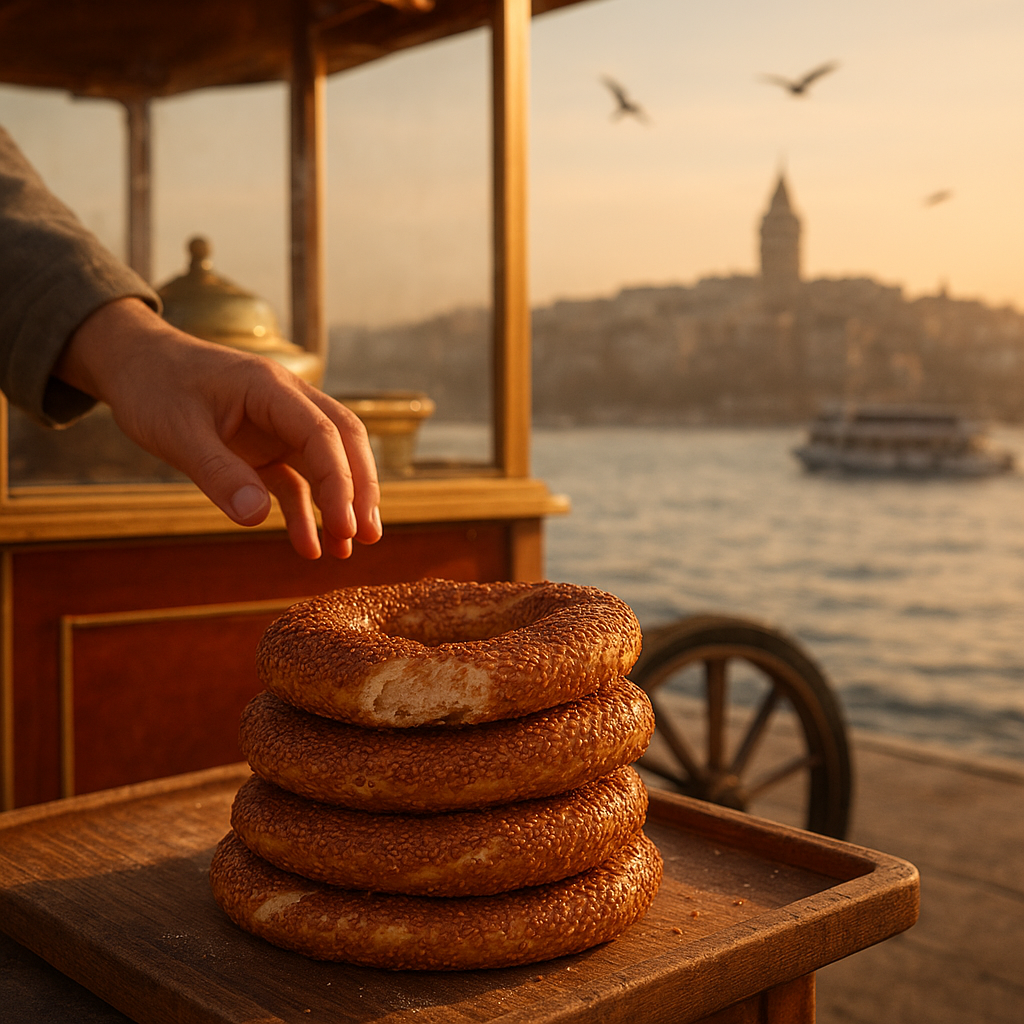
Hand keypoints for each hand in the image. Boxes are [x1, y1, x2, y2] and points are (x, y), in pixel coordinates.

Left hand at [54, 298, 381, 559]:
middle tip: (370, 536)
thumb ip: (218, 474)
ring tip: (347, 550)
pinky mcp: (266, 448)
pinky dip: (305, 512)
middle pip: (342, 444)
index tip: (346, 524)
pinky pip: (295, 481)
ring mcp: (279, 427)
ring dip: (339, 505)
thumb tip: (257, 519)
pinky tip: (309, 546)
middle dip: (359, 490)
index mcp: (271, 388)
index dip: (341, 481)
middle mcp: (287, 404)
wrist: (135, 365)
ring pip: (326, 465)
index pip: (323, 434)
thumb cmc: (154, 388)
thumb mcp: (176, 432)